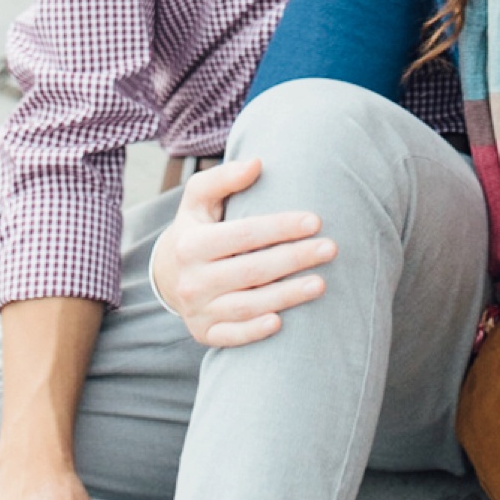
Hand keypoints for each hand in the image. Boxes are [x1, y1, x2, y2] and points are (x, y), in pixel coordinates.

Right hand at [151, 154, 337, 345]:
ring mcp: (198, 310)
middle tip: (331, 248)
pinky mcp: (204, 333)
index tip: (315, 221)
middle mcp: (192, 280)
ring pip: (248, 305)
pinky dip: (255, 332)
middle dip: (294, 259)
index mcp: (191, 243)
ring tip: (321, 283)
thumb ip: (224, 178)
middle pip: (252, 270)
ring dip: (287, 296)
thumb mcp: (199, 197)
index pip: (244, 234)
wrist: (169, 273)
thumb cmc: (197, 227)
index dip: (281, 228)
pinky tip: (282, 323)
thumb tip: (257, 163)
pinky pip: (232, 337)